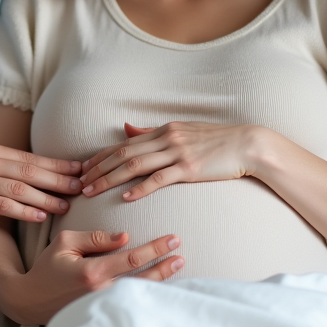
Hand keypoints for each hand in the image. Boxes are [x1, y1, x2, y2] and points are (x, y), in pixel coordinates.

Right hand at [0, 136, 81, 222]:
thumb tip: (9, 168)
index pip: (28, 155)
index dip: (56, 163)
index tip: (78, 168)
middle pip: (31, 168)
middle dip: (61, 177)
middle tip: (85, 184)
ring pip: (21, 187)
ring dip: (48, 196)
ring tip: (68, 204)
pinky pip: (1, 205)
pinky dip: (23, 210)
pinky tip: (40, 216)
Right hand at [1, 229, 183, 324]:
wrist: (30, 300)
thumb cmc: (47, 267)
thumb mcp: (65, 242)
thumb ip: (95, 238)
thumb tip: (124, 237)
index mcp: (92, 272)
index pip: (131, 258)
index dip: (154, 249)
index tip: (172, 239)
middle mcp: (100, 292)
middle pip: (142, 278)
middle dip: (164, 265)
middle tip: (181, 253)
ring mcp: (102, 305)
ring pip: (139, 292)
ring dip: (161, 279)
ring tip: (177, 265)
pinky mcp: (101, 311)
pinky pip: (130, 301)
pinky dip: (147, 293)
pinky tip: (161, 284)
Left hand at [79, 122, 259, 200]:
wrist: (248, 144)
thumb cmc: (216, 141)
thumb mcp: (182, 131)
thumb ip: (152, 132)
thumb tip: (125, 128)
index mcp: (163, 129)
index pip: (123, 144)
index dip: (101, 157)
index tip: (83, 169)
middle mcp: (166, 138)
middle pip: (122, 154)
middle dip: (97, 169)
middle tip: (79, 183)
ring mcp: (177, 152)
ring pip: (134, 165)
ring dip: (109, 179)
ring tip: (92, 191)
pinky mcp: (189, 168)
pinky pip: (159, 179)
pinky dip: (140, 188)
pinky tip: (125, 198)